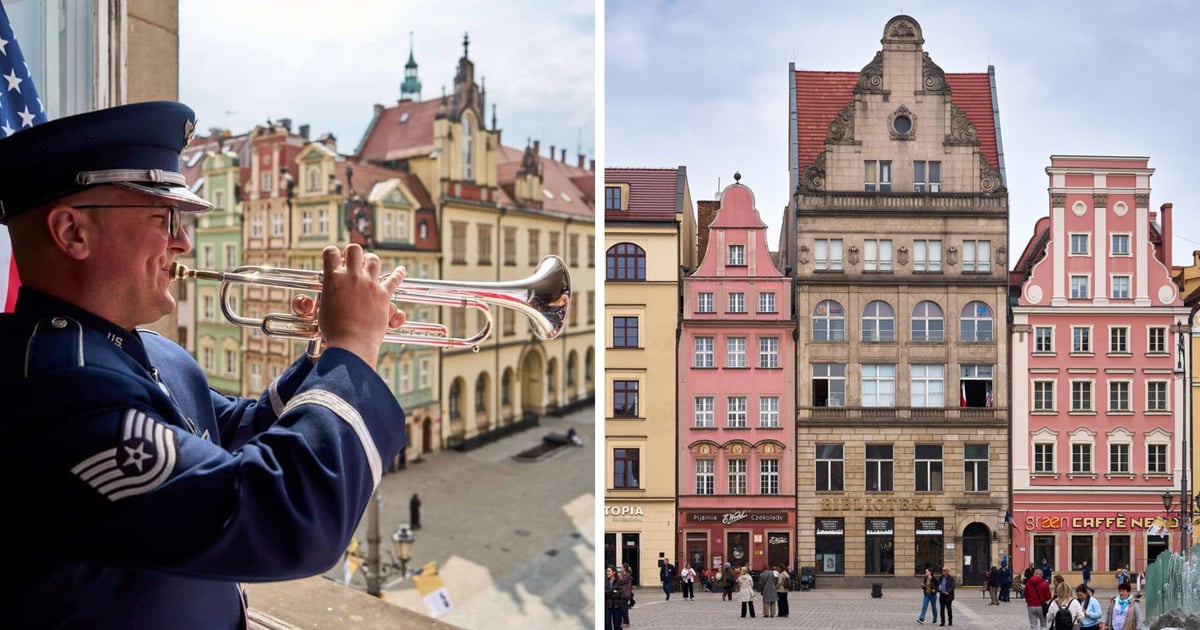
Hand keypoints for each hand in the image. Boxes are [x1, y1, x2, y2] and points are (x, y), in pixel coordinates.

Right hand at [315, 244, 405, 364]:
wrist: (351, 343)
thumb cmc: (334, 330)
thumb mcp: (321, 309)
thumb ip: (324, 295)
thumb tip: (320, 293)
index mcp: (333, 278)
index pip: (330, 252)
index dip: (332, 253)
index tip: (334, 258)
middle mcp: (352, 276)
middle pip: (355, 249)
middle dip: (353, 253)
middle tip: (352, 261)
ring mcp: (369, 284)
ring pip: (374, 260)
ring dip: (371, 261)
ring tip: (370, 264)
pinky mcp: (384, 294)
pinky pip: (395, 279)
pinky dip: (399, 273)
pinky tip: (401, 270)